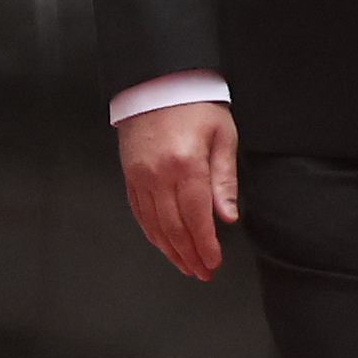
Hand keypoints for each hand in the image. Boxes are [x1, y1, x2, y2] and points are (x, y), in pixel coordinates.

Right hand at [117, 100, 238, 280]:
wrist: (158, 84)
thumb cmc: (197, 106)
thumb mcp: (223, 137)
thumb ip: (224, 179)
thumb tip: (227, 216)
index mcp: (186, 166)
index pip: (196, 218)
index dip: (205, 245)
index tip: (213, 263)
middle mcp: (158, 175)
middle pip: (173, 227)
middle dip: (188, 255)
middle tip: (201, 272)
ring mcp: (139, 177)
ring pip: (153, 224)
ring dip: (169, 249)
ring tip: (185, 266)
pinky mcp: (129, 175)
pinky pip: (139, 212)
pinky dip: (151, 232)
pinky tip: (162, 244)